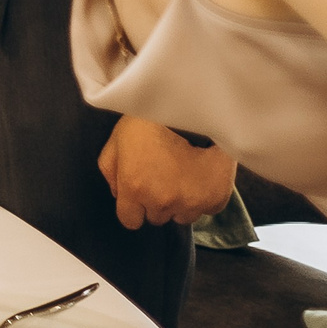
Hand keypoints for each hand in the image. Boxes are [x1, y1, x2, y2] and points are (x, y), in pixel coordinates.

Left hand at [98, 115, 237, 228]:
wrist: (190, 106)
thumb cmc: (149, 119)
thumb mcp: (117, 139)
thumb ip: (110, 171)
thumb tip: (118, 193)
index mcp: (134, 188)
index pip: (130, 221)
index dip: (134, 207)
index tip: (141, 192)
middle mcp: (162, 202)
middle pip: (157, 217)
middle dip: (157, 201)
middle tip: (164, 175)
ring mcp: (191, 203)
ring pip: (183, 215)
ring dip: (181, 201)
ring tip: (184, 173)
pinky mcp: (216, 200)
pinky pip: (207, 208)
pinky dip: (204, 196)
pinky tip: (201, 174)